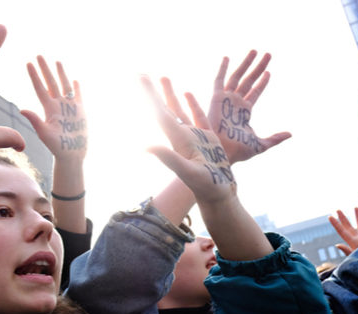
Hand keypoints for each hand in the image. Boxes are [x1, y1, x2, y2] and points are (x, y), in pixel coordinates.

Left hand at [20, 56, 86, 161]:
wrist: (71, 154)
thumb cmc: (56, 147)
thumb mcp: (44, 134)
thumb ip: (35, 121)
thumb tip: (22, 109)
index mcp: (49, 109)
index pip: (40, 88)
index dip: (34, 76)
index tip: (28, 63)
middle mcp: (58, 105)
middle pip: (51, 82)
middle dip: (45, 69)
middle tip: (39, 55)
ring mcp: (69, 107)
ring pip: (64, 86)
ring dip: (61, 74)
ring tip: (57, 62)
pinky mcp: (80, 112)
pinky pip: (78, 96)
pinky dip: (76, 88)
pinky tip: (75, 80)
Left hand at [142, 75, 235, 204]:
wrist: (217, 194)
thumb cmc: (205, 185)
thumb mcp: (186, 171)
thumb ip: (168, 157)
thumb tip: (145, 146)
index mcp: (177, 138)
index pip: (160, 112)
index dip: (150, 95)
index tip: (140, 79)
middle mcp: (182, 135)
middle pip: (164, 108)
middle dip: (154, 91)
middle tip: (141, 74)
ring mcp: (194, 136)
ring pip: (179, 110)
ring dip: (170, 94)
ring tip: (163, 77)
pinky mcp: (207, 138)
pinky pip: (198, 115)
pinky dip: (192, 104)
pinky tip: (187, 93)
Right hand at [208, 50, 290, 162]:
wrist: (222, 152)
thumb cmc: (238, 151)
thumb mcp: (260, 145)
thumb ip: (275, 138)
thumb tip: (291, 133)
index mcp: (244, 112)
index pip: (255, 92)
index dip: (262, 82)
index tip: (269, 72)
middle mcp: (235, 103)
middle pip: (249, 80)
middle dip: (258, 67)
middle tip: (268, 54)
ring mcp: (226, 100)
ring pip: (238, 76)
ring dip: (247, 63)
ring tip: (255, 50)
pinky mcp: (216, 99)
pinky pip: (219, 81)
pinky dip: (222, 69)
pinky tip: (227, 57)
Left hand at [328, 208, 357, 255]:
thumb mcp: (356, 256)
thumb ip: (347, 250)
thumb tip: (337, 245)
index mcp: (352, 242)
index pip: (342, 231)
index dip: (336, 224)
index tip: (329, 217)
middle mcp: (357, 238)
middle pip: (348, 226)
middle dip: (343, 218)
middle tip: (337, 210)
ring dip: (357, 216)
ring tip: (355, 207)